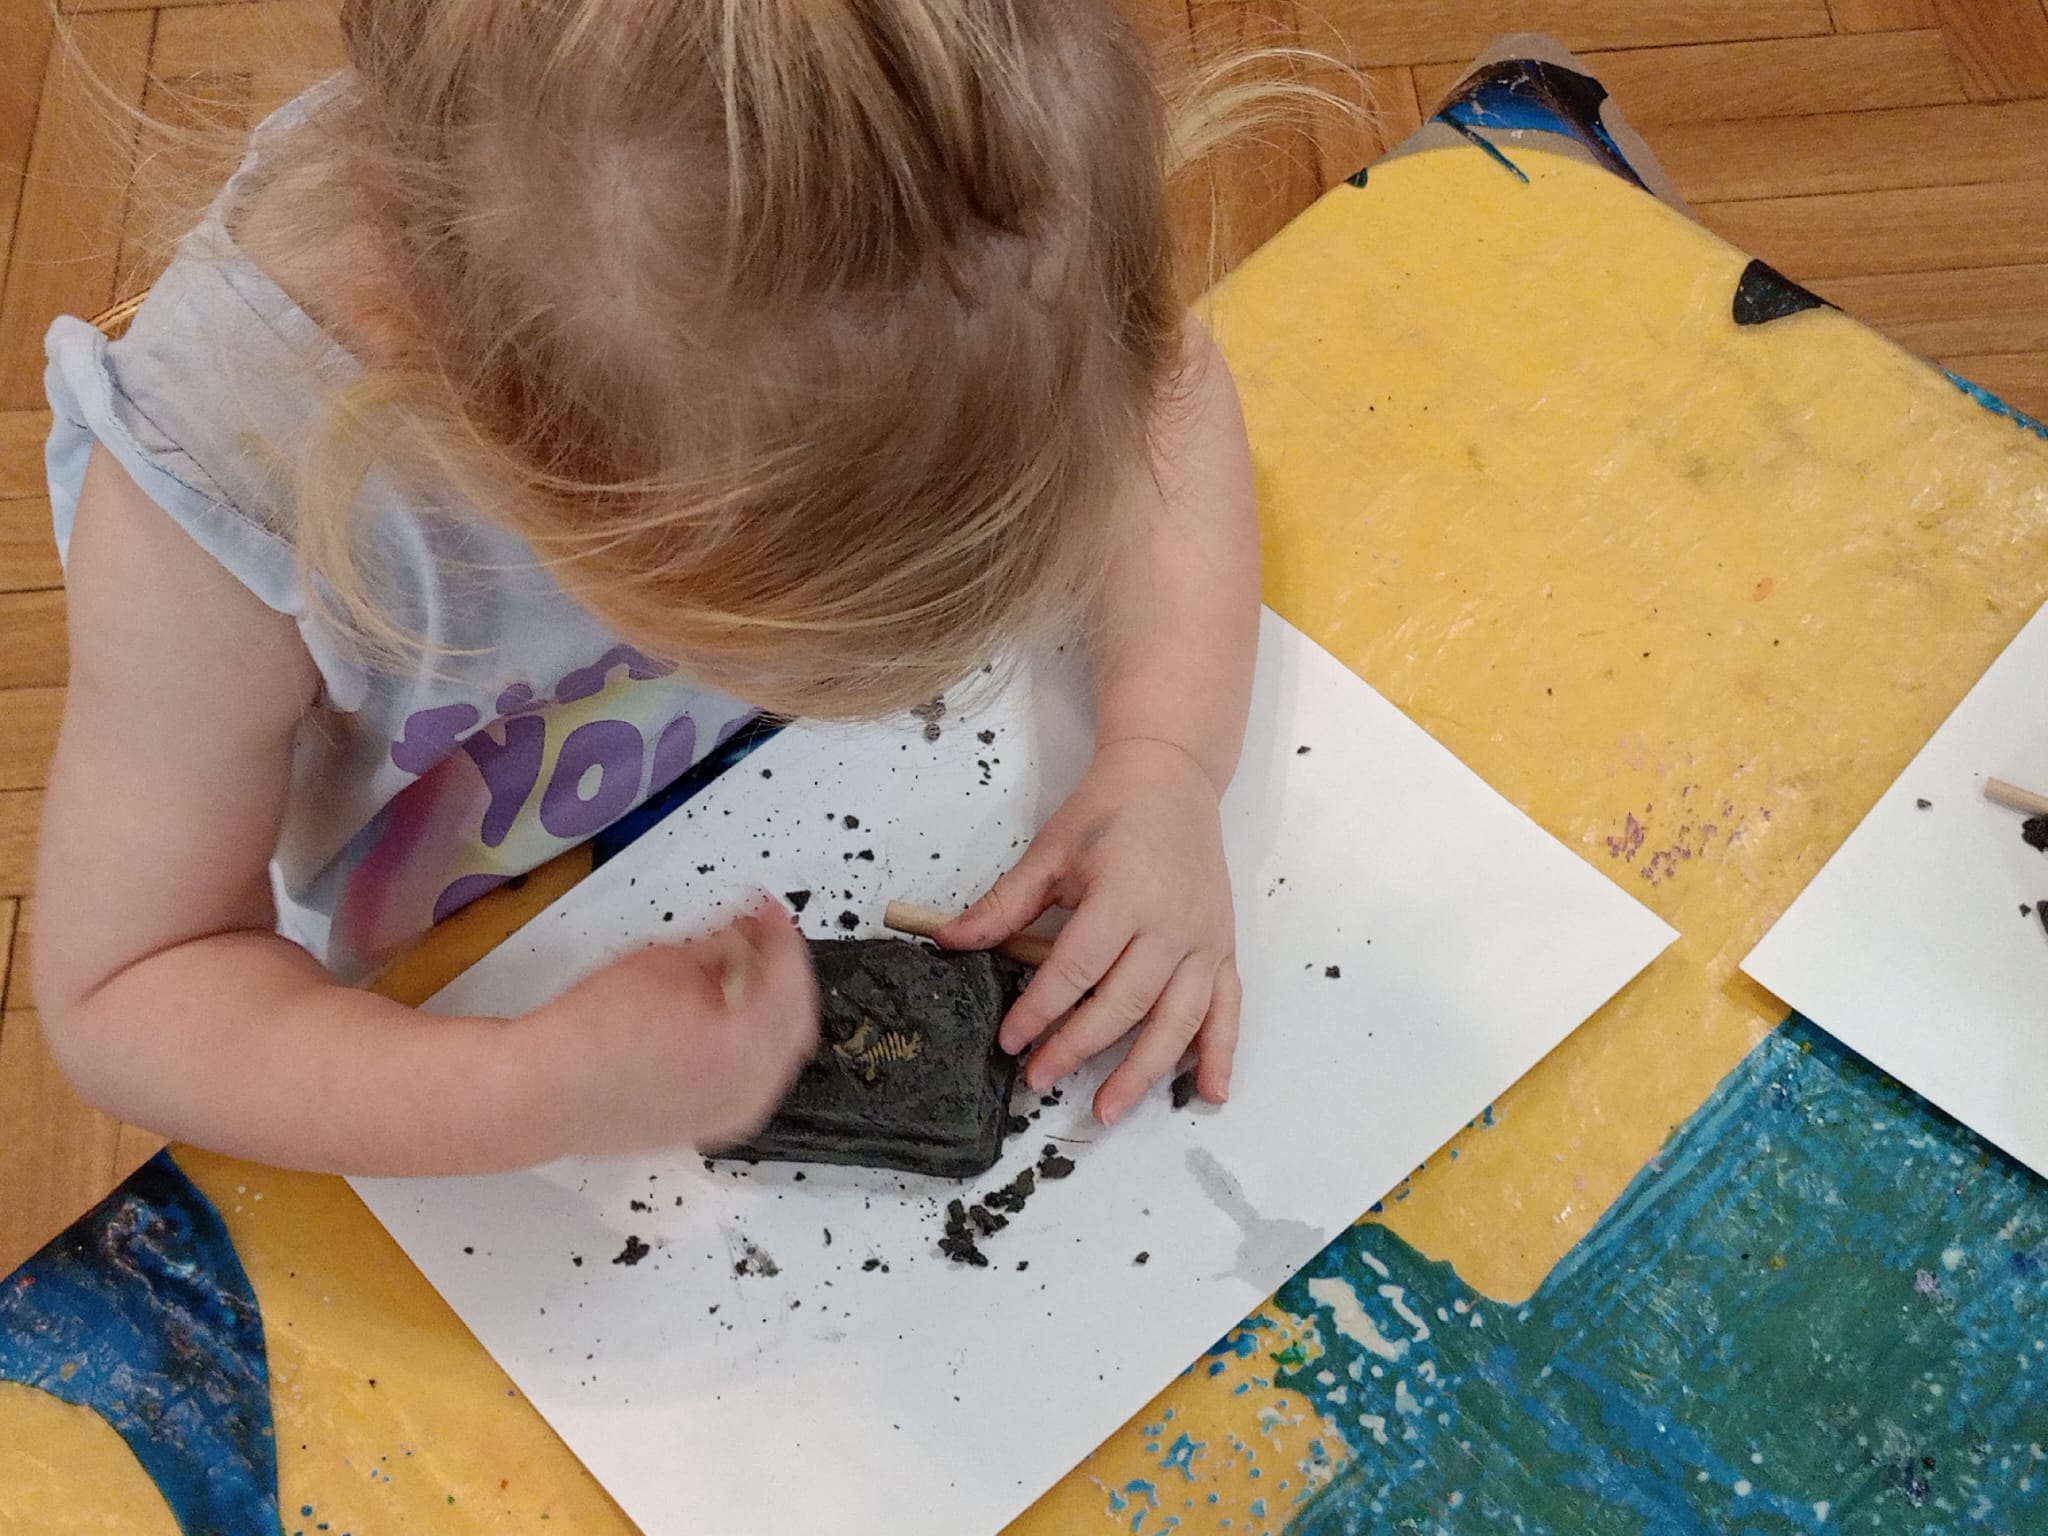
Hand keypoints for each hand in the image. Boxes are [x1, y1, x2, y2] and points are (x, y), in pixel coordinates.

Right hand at [531, 898, 819, 1155]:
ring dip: (768, 1005)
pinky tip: (728, 1014)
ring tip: (742, 968)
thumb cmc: (589, 1033)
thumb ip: (720, 947)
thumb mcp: (664, 962)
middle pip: (794, 1017)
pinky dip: (751, 1040)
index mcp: (746, 1046)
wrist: (545, 1090)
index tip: (769, 910)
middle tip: (760, 933)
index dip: (780, 934)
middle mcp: (751, 1088)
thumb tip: (740, 940)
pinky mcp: (713, 1124)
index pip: (788, 977)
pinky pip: (754, 1076)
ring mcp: (734, 1114)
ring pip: (778, 1050)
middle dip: (781, 969)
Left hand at [938, 737, 1239, 1123]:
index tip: (1010, 1040)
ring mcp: (1203, 941)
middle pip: (1124, 1002)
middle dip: (1079, 1047)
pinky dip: (1220, 1052)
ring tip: (1107, 1110)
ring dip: (1144, 1071)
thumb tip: (949, 941)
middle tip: (1039, 1079)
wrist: (1172, 779)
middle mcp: (1171, 925)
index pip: (1078, 968)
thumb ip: (1004, 903)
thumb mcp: (1050, 851)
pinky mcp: (1223, 948)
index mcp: (1124, 896)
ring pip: (1177, 1020)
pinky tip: (1209, 1092)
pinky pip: (1227, 1008)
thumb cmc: (1108, 812)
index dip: (1042, 1009)